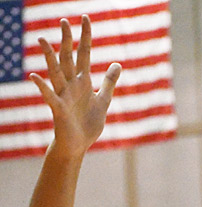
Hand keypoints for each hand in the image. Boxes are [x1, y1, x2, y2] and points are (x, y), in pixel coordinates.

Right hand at [29, 15, 120, 156]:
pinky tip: (34, 76)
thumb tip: (117, 63)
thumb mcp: (103, 101)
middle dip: (67, 41)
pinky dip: (42, 87)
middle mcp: (71, 85)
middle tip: (63, 21)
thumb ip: (109, 82)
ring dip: (49, 57)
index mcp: (83, 81)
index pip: (84, 54)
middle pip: (68, 58)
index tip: (85, 18)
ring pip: (55, 72)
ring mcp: (63, 95)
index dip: (85, 37)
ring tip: (42, 40)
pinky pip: (49, 96)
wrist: (78, 145)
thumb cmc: (88, 124)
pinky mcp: (58, 109)